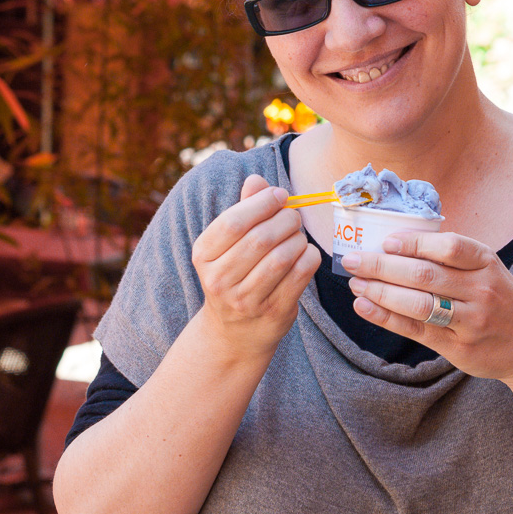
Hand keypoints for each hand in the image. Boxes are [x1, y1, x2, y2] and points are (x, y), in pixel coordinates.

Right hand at [191, 175, 320, 358]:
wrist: (234, 333)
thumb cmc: (234, 275)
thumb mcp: (228, 245)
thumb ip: (243, 209)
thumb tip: (257, 180)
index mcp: (203, 255)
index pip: (233, 222)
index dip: (261, 203)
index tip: (279, 195)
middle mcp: (219, 280)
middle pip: (260, 238)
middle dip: (284, 219)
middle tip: (293, 215)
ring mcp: (246, 299)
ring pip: (282, 256)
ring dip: (297, 238)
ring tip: (297, 234)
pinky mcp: (273, 312)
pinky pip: (300, 275)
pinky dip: (309, 257)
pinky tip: (305, 253)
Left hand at [341, 231, 512, 382]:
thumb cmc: (501, 299)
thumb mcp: (488, 269)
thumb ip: (453, 258)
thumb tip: (396, 242)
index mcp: (487, 262)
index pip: (448, 247)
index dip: (414, 243)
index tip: (386, 240)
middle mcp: (481, 290)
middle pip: (425, 275)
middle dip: (382, 266)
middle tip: (352, 260)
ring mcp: (471, 321)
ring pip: (418, 304)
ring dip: (380, 292)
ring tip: (355, 284)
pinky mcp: (459, 347)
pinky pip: (417, 330)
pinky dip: (387, 318)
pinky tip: (365, 307)